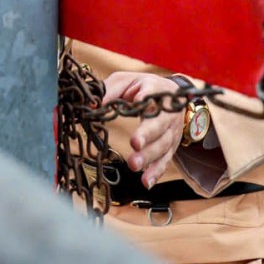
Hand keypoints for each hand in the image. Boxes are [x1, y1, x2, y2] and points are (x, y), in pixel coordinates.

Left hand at [101, 72, 184, 188]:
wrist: (172, 94)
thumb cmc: (143, 87)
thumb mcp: (126, 81)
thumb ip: (110, 90)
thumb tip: (91, 105)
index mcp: (156, 92)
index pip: (152, 95)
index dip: (146, 100)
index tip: (136, 101)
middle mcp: (167, 113)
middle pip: (159, 124)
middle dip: (147, 134)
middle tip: (134, 144)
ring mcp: (172, 131)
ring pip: (163, 145)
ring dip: (149, 157)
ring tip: (134, 165)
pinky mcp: (171, 146)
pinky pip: (165, 160)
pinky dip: (156, 171)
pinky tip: (146, 182)